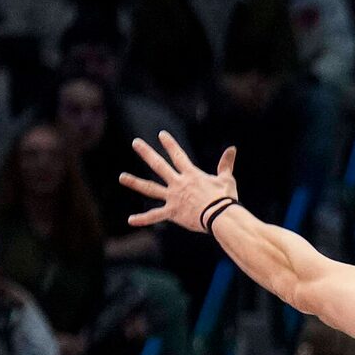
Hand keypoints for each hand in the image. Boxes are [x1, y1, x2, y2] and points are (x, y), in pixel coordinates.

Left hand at [118, 133, 238, 233]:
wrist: (221, 217)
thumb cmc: (225, 199)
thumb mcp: (227, 179)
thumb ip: (226, 164)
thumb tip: (232, 148)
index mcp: (191, 175)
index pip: (178, 156)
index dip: (170, 144)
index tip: (161, 134)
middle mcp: (179, 183)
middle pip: (159, 165)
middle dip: (146, 153)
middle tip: (135, 143)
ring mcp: (173, 198)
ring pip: (150, 188)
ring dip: (135, 182)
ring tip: (122, 177)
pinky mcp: (172, 212)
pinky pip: (155, 216)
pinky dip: (143, 219)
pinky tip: (130, 220)